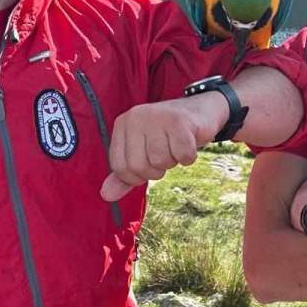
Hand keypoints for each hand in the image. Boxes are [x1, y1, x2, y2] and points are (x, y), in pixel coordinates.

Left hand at [101, 91, 228, 200]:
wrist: (200, 111)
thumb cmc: (168, 135)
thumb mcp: (142, 152)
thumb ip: (124, 174)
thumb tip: (106, 195)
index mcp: (123, 124)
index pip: (120, 167)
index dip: (137, 175)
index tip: (149, 163)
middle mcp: (136, 117)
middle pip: (139, 166)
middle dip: (156, 170)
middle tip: (165, 154)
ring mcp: (157, 117)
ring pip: (160, 161)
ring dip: (173, 161)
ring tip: (176, 146)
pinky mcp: (179, 121)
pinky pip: (182, 155)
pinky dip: (188, 156)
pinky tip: (188, 143)